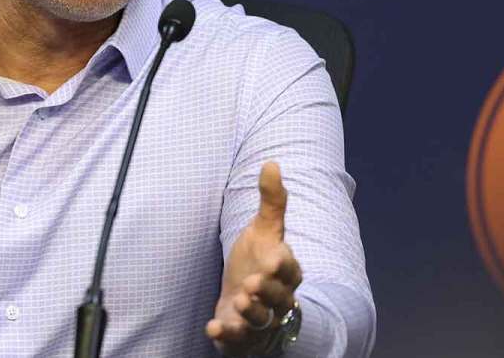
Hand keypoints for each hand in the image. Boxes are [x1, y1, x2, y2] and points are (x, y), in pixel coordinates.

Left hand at [205, 162, 302, 355]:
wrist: (245, 300)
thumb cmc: (257, 262)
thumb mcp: (263, 231)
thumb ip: (271, 202)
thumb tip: (271, 163)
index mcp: (285, 271)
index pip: (290, 269)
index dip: (282, 265)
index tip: (272, 257)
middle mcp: (278, 299)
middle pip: (280, 298)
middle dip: (268, 292)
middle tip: (253, 283)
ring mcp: (262, 320)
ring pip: (263, 321)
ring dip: (253, 314)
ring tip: (240, 301)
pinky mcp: (243, 337)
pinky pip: (239, 340)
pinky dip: (227, 335)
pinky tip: (213, 327)